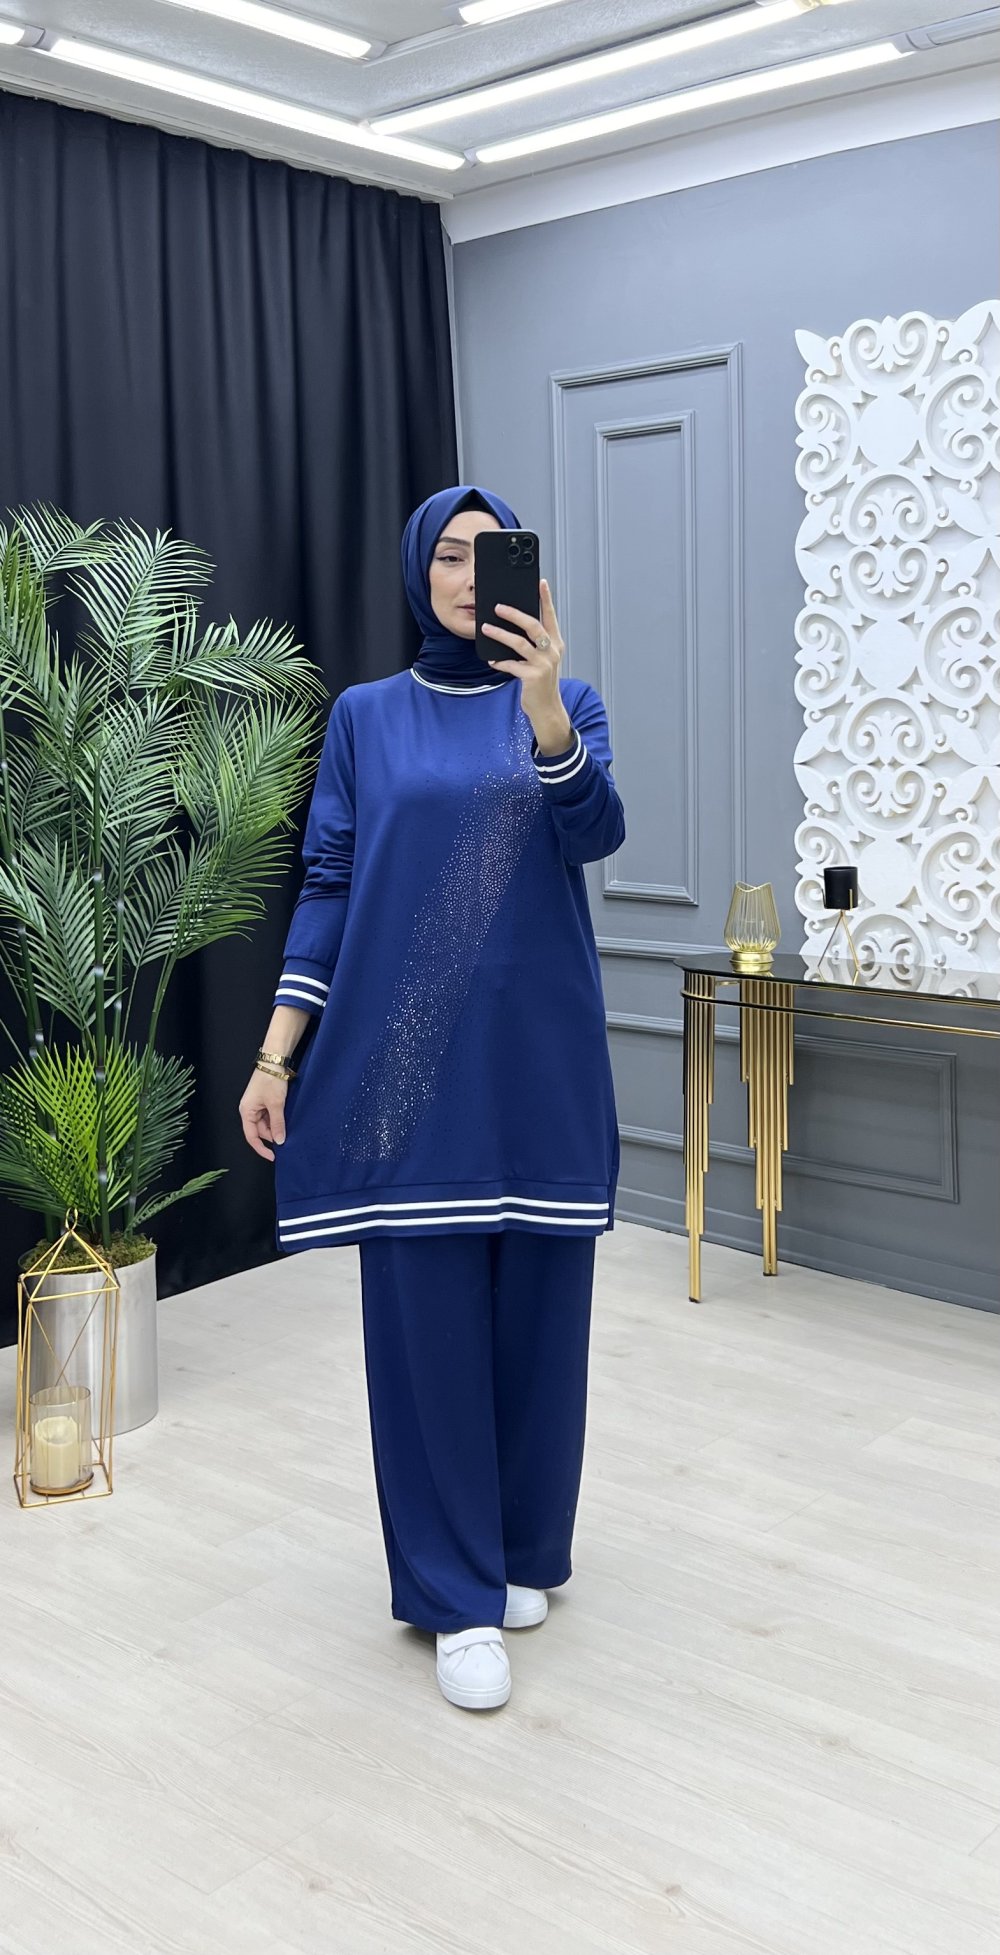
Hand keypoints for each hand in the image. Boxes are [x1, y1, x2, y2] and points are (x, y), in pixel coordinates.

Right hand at [239, 1068, 287, 1161]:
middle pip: (260, 1130)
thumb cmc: (271, 1080)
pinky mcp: (264, 1101)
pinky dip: (278, 1119)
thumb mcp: (276, 1104)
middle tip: (287, 1138)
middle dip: (273, 1135)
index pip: (252, 1136)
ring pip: (266, 1123)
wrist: (274, 1061)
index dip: (262, 1148)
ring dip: (276, 1126)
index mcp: (246, 1112)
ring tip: (288, 1126)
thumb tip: (280, 1141)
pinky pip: (270, 1115)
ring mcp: (257, 1105)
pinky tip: (286, 1118)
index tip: (273, 1156)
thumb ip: (278, 1124)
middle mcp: (249, 1110)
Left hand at [481, 579, 565, 730]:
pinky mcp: (532, 677)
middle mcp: (552, 651)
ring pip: (519, 643)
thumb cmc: (540, 682)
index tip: (541, 582)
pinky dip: (500, 662)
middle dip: (514, 614)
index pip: (550, 617)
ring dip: (500, 634)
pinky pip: (511, 664)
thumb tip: (511, 625)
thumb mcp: (542, 660)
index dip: (546, 599)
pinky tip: (491, 660)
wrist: (547, 709)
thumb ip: (533, 644)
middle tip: (498, 606)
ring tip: (485, 627)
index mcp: (556, 644)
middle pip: (533, 625)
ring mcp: (543, 664)